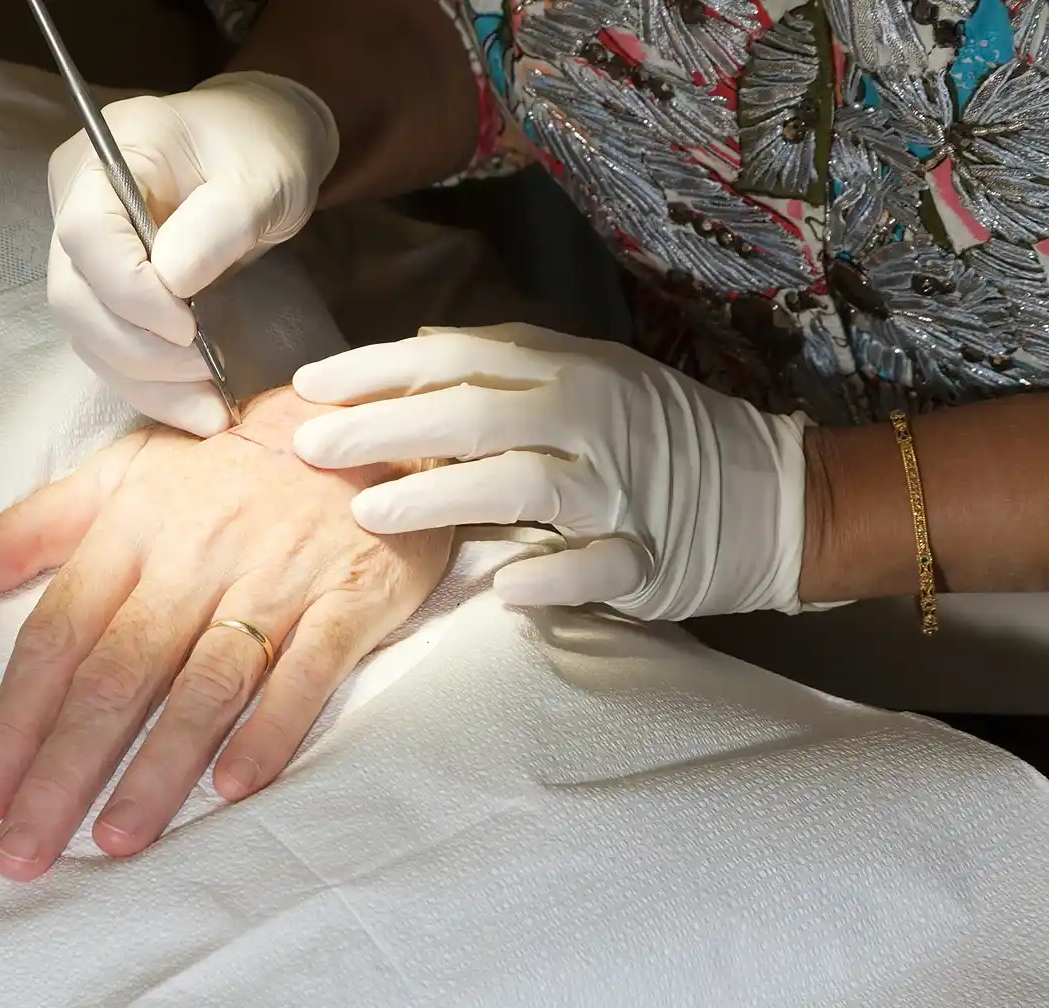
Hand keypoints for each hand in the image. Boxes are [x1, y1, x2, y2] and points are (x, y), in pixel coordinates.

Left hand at [0, 389, 448, 877]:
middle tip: (25, 852)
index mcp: (130, 532)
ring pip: (206, 683)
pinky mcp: (347, 598)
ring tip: (116, 839)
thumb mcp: (121, 475)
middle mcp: (194, 560)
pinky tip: (236, 788)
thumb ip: (30, 530)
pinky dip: (272, 728)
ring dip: (159, 765)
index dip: (14, 721)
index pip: (58, 635)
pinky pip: (307, 670)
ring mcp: (275, 581)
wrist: (356, 425)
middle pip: (119, 673)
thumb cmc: (225, 466)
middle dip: (65, 768)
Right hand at [47, 73, 338, 437]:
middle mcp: (76, 204)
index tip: (188, 328)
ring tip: (208, 410)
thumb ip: (219, 223)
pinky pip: (112, 346)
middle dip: (136, 348)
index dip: (130, 293)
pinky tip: (196, 408)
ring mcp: (86, 251)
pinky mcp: (106, 290)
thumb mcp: (260, 176)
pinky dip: (152, 385)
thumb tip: (171, 282)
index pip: (86, 236)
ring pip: (87, 333)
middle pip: (74, 295)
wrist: (263, 148)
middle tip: (204, 371)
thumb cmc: (262, 147)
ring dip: (144, 381)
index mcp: (106, 158)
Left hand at [290, 324, 812, 620]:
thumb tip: (418, 345)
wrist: (772, 492)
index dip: (379, 369)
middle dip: (386, 428)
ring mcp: (622, 488)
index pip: (459, 360)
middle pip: (477, 415)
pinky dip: (554, 575)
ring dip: (444, 498)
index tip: (308, 385)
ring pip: (524, 484)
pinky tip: (504, 589)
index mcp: (571, 370)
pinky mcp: (652, 556)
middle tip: (310, 447)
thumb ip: (508, 361)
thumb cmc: (659, 433)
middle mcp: (592, 418)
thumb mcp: (590, 375)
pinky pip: (599, 566)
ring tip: (368, 517)